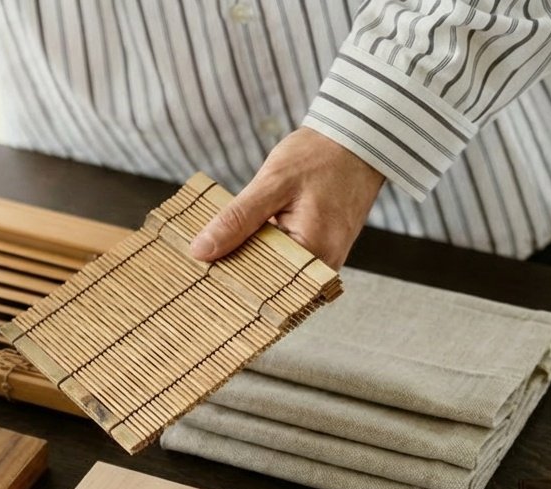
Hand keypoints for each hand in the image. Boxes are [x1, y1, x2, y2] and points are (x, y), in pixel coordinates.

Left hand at [190, 127, 384, 269]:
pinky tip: (234, 245)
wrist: (356, 140)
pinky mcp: (317, 250)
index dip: (226, 283)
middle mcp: (321, 267)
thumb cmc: (320, 156)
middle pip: (266, 284)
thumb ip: (236, 219)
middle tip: (194, 268)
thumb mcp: (272, 183)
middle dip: (232, 274)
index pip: (261, 286)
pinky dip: (259, 251)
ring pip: (271, 272)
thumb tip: (201, 251)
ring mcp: (321, 260)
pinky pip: (281, 260)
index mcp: (314, 254)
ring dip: (244, 262)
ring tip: (208, 258)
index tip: (195, 279)